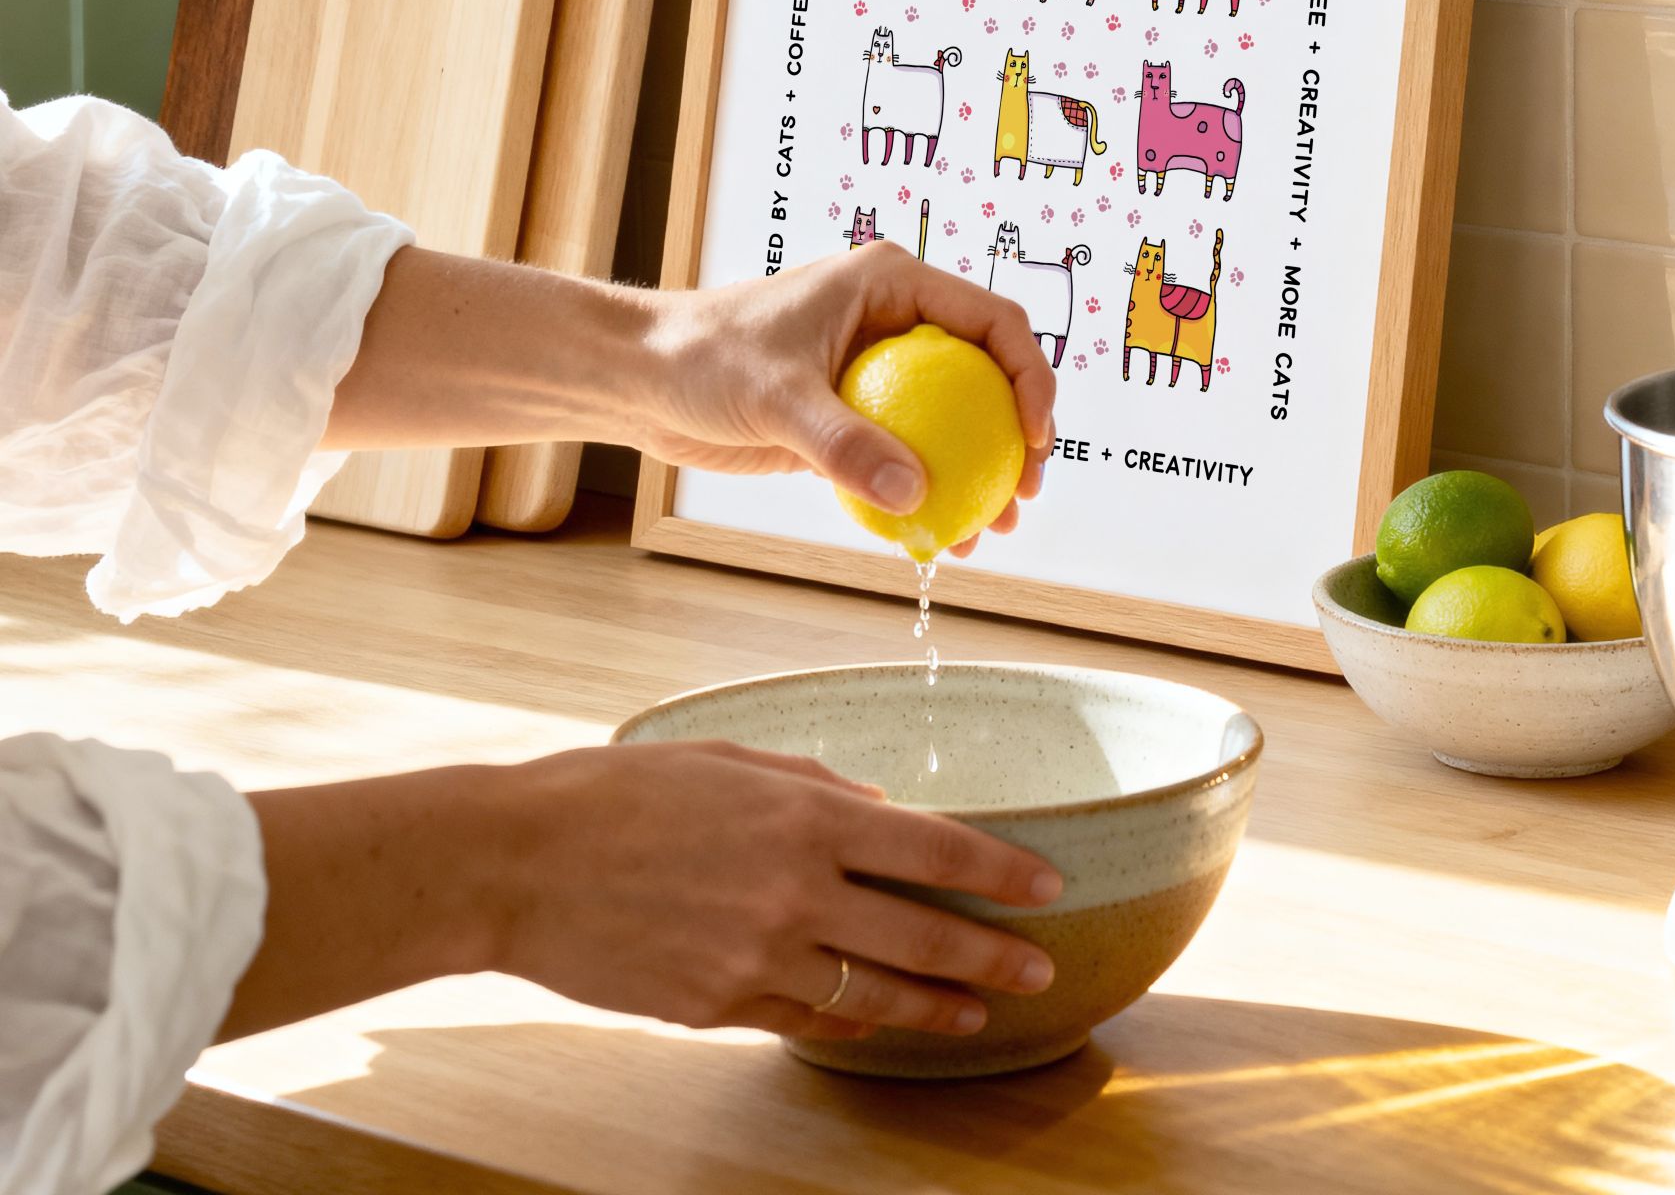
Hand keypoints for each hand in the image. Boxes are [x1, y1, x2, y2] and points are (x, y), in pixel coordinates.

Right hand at [492, 741, 1059, 1037]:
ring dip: (934, 1004)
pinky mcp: (717, 1007)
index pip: (934, 851)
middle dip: (993, 955)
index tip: (1048, 886)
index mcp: (804, 819)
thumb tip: (875, 809)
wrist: (517, 865)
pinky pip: (806, 1021)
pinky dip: (850, 1023)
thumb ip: (811, 785)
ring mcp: (756, 961)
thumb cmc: (619, 793)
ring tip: (977, 1011)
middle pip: (923, 935)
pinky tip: (879, 1022)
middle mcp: (794, 894)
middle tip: (1041, 968)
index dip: (1000, 873)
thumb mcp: (726, 759)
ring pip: (874, 994)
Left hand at [636, 240, 1056, 557]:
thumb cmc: (701, 358)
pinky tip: (937, 538)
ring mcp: (877, 370)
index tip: (1035, 439)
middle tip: (1021, 499)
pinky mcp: (852, 417)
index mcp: (893, 284)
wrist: (640, 380)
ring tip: (989, 533)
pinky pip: (909, 454)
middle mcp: (896, 322)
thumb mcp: (776, 396)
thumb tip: (915, 495)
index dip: (1030, 378)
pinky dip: (928, 493)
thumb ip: (844, 444)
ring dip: (977, 476)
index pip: (994, 322)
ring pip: (955, 423)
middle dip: (1016, 439)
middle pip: (987, 377)